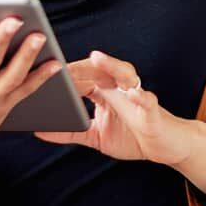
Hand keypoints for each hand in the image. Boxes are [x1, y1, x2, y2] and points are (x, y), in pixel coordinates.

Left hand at [34, 51, 195, 165]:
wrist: (166, 147)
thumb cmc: (133, 137)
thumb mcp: (96, 136)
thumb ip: (70, 132)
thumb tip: (39, 131)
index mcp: (107, 94)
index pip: (84, 77)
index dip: (66, 74)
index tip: (44, 71)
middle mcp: (121, 91)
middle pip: (101, 70)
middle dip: (81, 66)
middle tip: (61, 64)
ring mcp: (137, 98)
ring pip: (125, 75)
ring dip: (112, 66)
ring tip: (97, 58)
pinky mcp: (152, 111)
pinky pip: (147, 100)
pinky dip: (141, 96)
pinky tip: (134, 94)